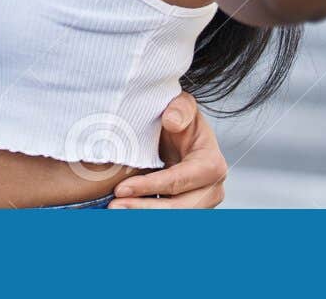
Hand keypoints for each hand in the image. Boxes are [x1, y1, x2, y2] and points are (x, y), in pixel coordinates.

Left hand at [109, 91, 226, 208]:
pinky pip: (166, 219)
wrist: (178, 133)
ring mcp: (200, 205)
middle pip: (178, 209)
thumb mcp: (183, 105)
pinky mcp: (186, 212)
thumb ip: (180, 108)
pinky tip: (122, 215)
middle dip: (144, 210)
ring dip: (142, 217)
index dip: (150, 186)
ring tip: (114, 213)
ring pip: (172, 219)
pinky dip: (144, 218)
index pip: (179, 180)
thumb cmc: (180, 117)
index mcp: (212, 165)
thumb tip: (171, 121)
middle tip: (113, 207)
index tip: (120, 188)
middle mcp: (211, 190)